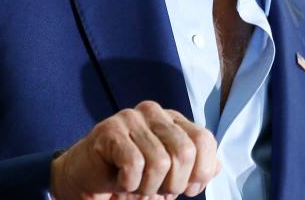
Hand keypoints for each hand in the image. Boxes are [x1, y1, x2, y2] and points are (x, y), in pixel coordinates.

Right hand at [50, 101, 220, 199]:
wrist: (86, 181)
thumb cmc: (130, 177)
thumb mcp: (169, 174)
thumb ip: (195, 168)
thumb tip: (218, 166)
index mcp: (173, 119)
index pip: (204, 139)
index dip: (201, 172)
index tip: (188, 189)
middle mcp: (154, 112)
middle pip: (184, 152)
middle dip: (173, 184)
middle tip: (157, 192)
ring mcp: (130, 117)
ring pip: (159, 162)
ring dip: (148, 188)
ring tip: (136, 187)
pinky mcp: (108, 131)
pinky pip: (134, 164)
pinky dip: (129, 184)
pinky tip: (120, 182)